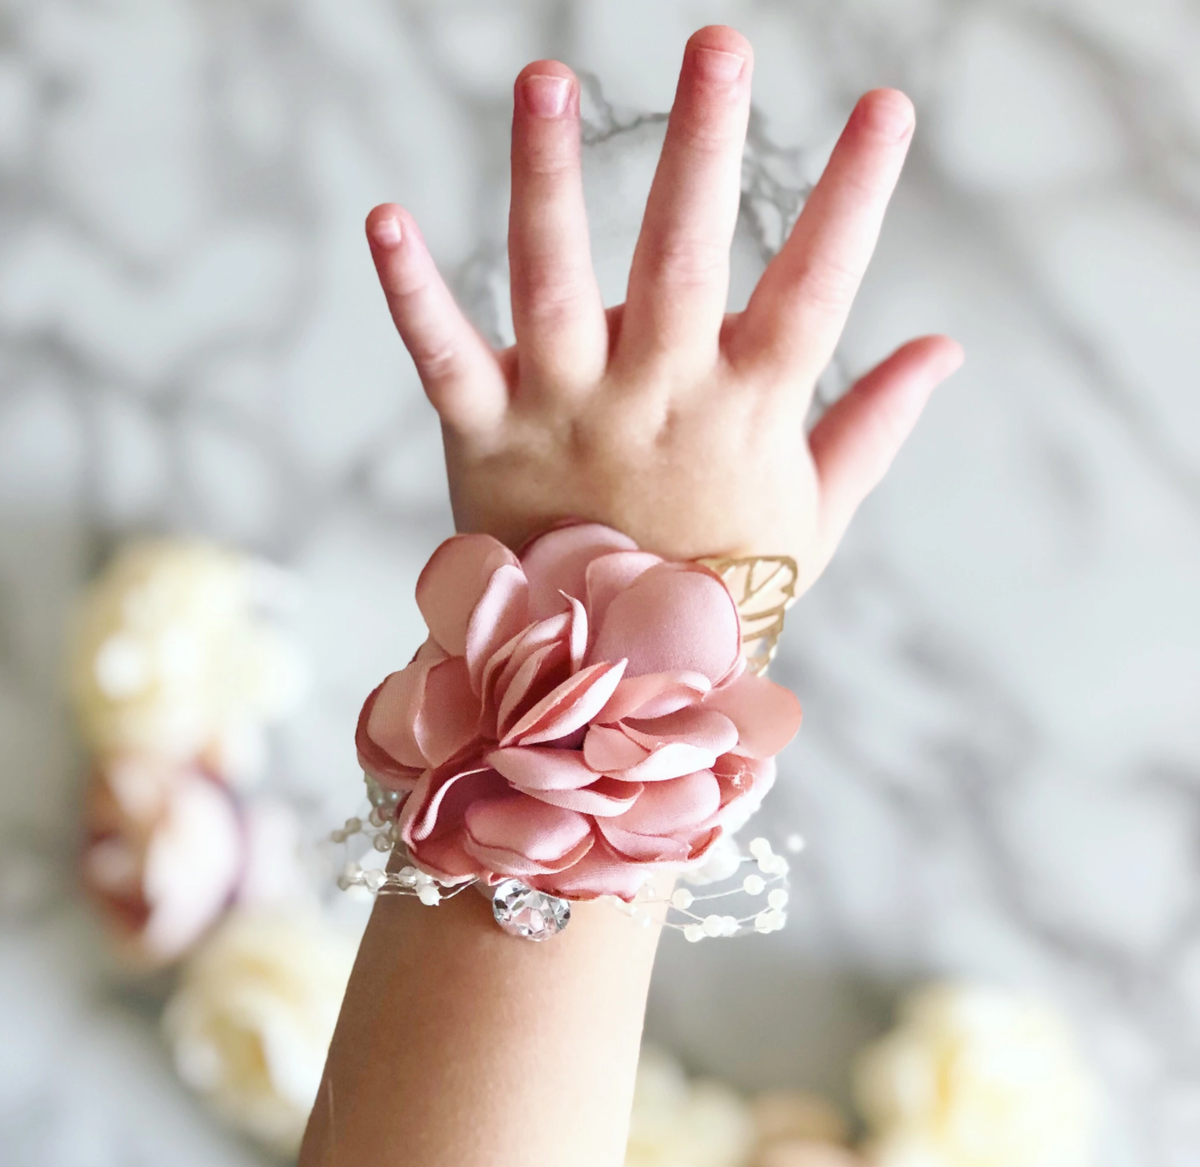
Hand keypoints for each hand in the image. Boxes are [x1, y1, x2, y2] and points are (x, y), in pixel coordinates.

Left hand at [365, 25, 961, 593]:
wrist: (610, 674)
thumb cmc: (716, 586)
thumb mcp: (812, 515)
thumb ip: (873, 426)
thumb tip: (950, 347)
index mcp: (745, 414)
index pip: (816, 291)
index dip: (854, 201)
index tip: (888, 107)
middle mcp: (656, 401)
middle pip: (683, 261)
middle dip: (703, 150)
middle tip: (719, 45)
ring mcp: (565, 413)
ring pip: (552, 283)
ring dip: (548, 178)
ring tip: (544, 79)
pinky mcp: (486, 435)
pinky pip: (444, 357)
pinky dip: (411, 292)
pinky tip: (385, 216)